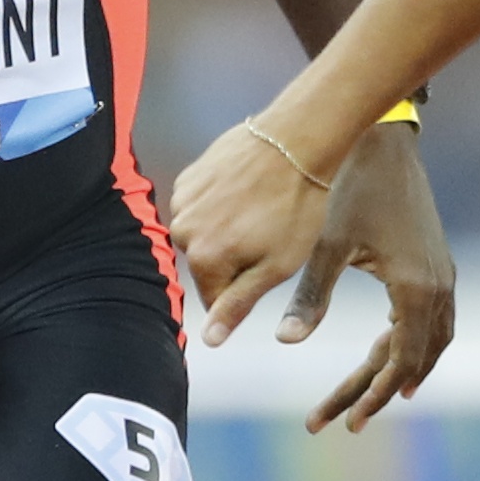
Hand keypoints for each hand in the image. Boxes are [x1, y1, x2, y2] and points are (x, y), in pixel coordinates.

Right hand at [166, 114, 331, 354]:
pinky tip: (248, 190)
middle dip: (234, 258)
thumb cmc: (297, 206)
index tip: (269, 262)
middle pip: (207, 266)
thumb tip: (208, 340)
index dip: (247, 287)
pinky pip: (201, 206)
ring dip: (226, 230)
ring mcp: (183, 200)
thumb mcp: (276, 266)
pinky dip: (221, 204)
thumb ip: (237, 305)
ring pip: (203, 235)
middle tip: (269, 232)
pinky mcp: (190, 176)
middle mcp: (182, 231)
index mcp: (203, 259)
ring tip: (260, 208)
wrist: (297, 139)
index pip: (216, 299)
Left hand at [279, 121, 454, 432]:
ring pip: (433, 343)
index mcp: (415, 290)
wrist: (383, 142)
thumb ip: (309, 297)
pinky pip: (435, 320)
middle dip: (380, 392)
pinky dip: (415, 345)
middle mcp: (438, 288)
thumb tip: (285, 342)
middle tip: (347, 423)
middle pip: (417, 360)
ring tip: (373, 397)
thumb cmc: (349, 189)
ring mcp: (443, 276)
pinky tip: (391, 350)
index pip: (399, 363)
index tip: (347, 422)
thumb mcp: (325, 245)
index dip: (372, 396)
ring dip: (403, 372)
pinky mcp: (437, 264)